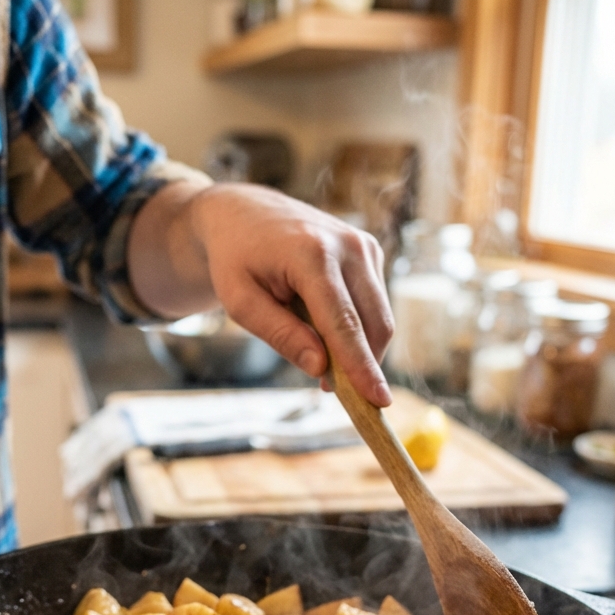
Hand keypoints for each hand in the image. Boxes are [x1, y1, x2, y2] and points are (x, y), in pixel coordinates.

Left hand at [128, 181, 393, 406]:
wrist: (243, 213)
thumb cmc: (235, 260)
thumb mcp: (239, 302)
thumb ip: (280, 334)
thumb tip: (321, 368)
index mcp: (312, 254)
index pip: (343, 322)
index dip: (361, 365)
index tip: (378, 401)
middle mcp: (348, 245)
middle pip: (372, 323)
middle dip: (363, 365)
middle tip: (332, 391)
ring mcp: (363, 245)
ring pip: (379, 317)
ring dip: (359, 348)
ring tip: (320, 359)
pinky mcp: (369, 251)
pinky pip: (373, 304)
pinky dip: (357, 327)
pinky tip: (323, 327)